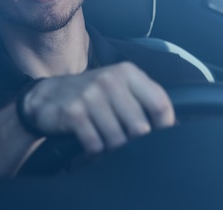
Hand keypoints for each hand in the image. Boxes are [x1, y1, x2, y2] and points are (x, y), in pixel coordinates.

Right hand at [21, 62, 174, 153]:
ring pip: (118, 139)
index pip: (160, 103)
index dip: (164, 127)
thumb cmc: (92, 94)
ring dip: (112, 146)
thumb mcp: (120, 87)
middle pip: (140, 127)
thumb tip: (174, 127)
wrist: (48, 95)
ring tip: (104, 137)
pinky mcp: (74, 112)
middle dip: (134, 141)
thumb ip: (145, 100)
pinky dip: (94, 149)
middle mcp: (110, 80)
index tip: (160, 138)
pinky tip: (90, 138)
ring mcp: (91, 95)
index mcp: (128, 72)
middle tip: (123, 139)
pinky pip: (96, 144)